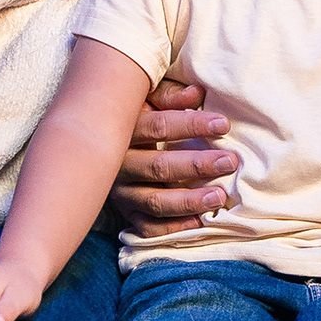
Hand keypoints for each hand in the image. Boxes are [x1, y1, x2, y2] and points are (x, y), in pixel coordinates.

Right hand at [110, 72, 238, 234]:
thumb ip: (169, 96)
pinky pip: (148, 227)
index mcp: (123, 130)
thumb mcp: (145, 99)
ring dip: (189, 201)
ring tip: (219, 197)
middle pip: (159, 167)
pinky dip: (173, 228)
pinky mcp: (125, 213)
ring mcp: (121, 192)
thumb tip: (196, 93)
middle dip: (197, 165)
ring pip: (154, 201)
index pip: (159, 127)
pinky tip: (199, 223)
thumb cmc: (132, 116)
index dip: (192, 125)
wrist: (90, 145)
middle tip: (229, 161)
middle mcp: (118, 164)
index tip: (224, 124)